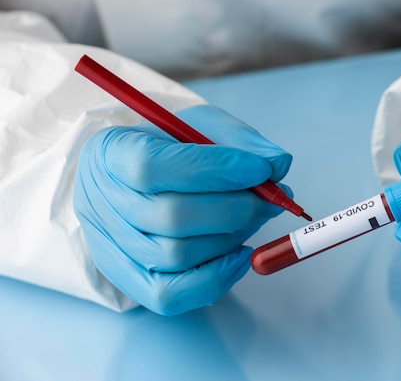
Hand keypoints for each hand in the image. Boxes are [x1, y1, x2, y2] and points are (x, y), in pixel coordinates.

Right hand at [74, 105, 291, 314]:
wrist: (133, 176)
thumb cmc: (169, 147)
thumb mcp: (200, 125)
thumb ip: (239, 139)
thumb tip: (278, 164)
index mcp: (110, 152)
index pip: (153, 166)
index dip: (214, 169)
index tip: (260, 169)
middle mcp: (101, 202)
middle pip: (172, 217)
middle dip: (237, 209)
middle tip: (273, 199)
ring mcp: (110, 246)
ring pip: (177, 256)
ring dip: (231, 238)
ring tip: (254, 216)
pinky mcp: (127, 279)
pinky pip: (170, 295)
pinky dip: (215, 278)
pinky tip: (240, 254)